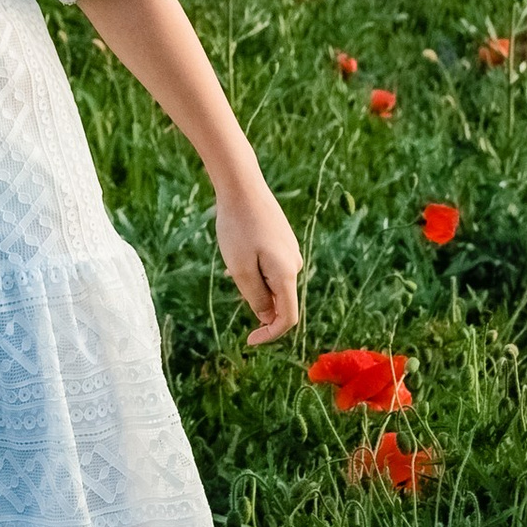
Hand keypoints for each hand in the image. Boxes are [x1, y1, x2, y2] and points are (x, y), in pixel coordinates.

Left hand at [215, 180, 301, 346]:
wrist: (242, 186)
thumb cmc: (238, 227)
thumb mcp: (240, 269)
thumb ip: (255, 297)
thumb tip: (267, 318)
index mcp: (286, 274)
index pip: (287, 318)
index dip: (270, 334)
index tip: (248, 341)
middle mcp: (295, 264)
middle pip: (279, 300)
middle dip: (255, 300)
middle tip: (231, 273)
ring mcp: (291, 251)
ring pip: (273, 282)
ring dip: (252, 283)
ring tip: (231, 260)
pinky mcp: (283, 241)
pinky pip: (271, 267)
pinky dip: (254, 269)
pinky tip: (237, 253)